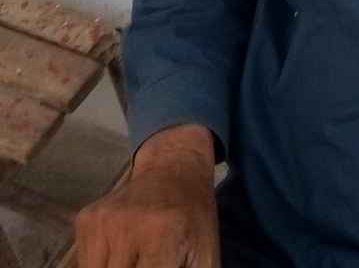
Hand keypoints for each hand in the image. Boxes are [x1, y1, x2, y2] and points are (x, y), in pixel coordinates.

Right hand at [74, 126, 218, 267]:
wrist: (174, 169)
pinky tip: (121, 258)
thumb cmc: (194, 219)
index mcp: (163, 237)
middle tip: (147, 267)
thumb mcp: (205, 256)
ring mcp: (101, 222)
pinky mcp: (85, 220)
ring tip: (134, 264)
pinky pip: (85, 264)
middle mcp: (127, 227)